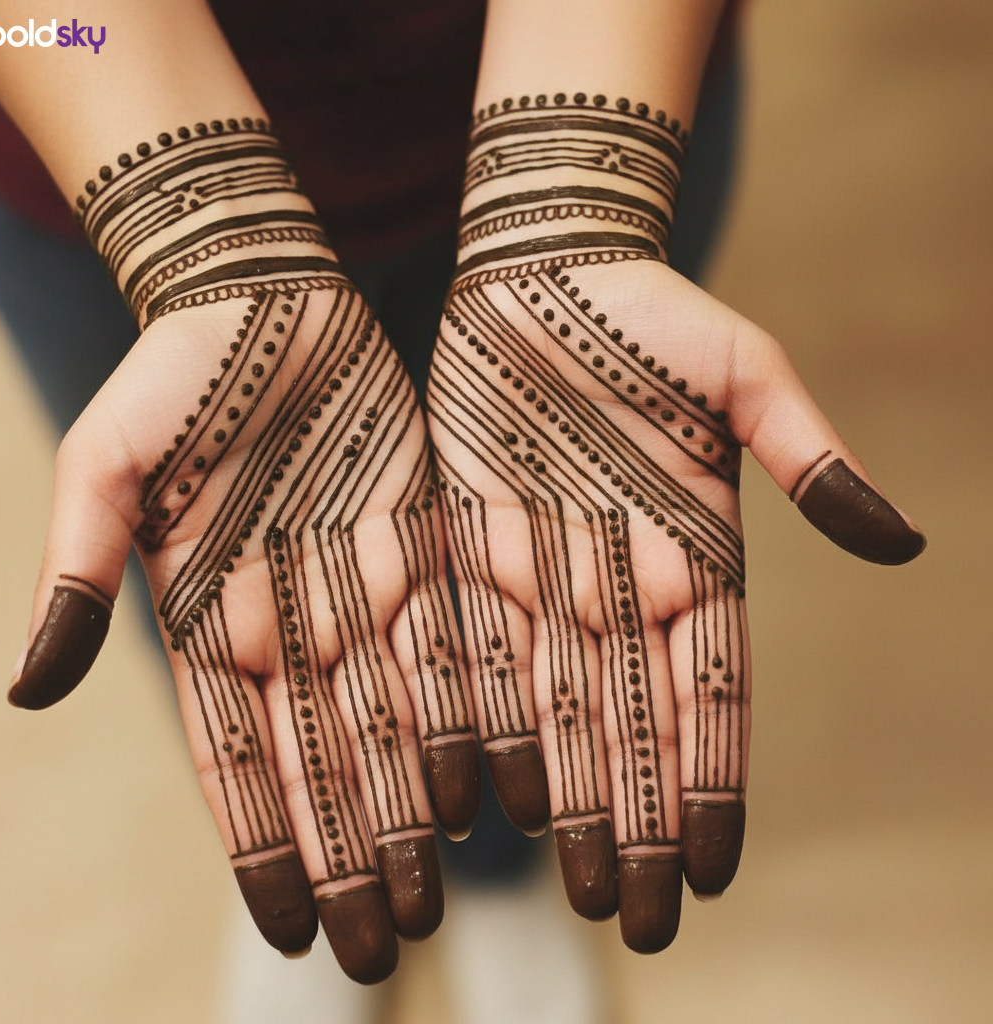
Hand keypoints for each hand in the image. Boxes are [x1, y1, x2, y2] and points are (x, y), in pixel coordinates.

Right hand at [6, 123, 479, 984]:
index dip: (263, 847)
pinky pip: (449, 646)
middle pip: (323, 762)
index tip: (295, 931)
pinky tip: (490, 788)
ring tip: (437, 897)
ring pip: (391, 722)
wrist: (266, 299)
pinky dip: (466, 717)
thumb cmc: (175, 372)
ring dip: (411, 813)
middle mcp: (287, 623)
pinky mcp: (419, 550)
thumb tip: (26, 688)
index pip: (236, 760)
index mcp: (206, 619)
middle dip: (351, 859)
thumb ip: (79, 570)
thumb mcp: (106, 462)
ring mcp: (356, 591)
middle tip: (383, 951)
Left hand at [428, 97, 923, 952]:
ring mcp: (544, 573)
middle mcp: (620, 583)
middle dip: (637, 822)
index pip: (713, 693)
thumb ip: (806, 453)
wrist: (541, 271)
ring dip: (565, 800)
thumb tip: (900, 541)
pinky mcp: (470, 549)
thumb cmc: (649, 311)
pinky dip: (481, 726)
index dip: (713, 781)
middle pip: (634, 723)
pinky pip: (476, 652)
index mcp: (696, 554)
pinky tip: (481, 799)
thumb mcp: (742, 372)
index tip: (712, 871)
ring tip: (569, 886)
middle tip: (635, 921)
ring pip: (556, 708)